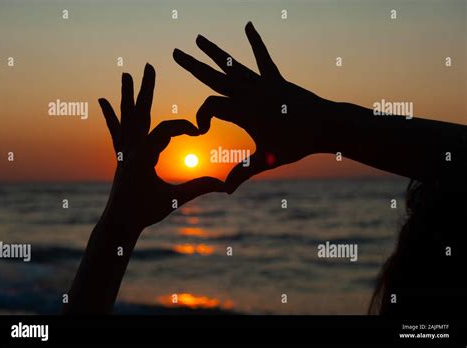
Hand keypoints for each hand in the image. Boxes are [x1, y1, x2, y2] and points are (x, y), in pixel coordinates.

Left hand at [98, 64, 224, 233]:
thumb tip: (225, 185)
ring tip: (126, 74)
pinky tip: (103, 101)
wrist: (118, 224)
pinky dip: (112, 115)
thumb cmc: (145, 213)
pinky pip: (116, 130)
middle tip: (147, 66)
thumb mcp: (174, 199)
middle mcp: (130, 148)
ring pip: (127, 117)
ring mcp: (123, 150)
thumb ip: (199, 188)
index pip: (165, 130)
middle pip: (140, 112)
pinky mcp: (120, 155)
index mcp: (143, 156)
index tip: (199, 132)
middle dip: (146, 89)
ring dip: (128, 96)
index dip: (184, 126)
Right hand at [173, 22, 334, 192]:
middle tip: (174, 52)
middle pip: (214, 77)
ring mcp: (262, 83)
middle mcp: (249, 93)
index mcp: (244, 112)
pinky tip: (248, 25)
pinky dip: (255, 42)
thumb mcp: (267, 160)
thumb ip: (243, 172)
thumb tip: (226, 190)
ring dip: (214, 51)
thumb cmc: (296, 144)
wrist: (325, 126)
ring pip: (232, 65)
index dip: (200, 116)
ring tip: (197, 38)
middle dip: (192, 66)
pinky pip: (262, 58)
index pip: (210, 106)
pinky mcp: (275, 79)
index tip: (200, 131)